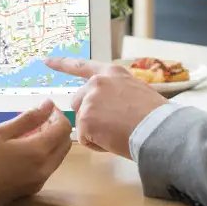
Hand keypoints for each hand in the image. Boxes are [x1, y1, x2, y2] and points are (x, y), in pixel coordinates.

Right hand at [0, 101, 71, 205]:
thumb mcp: (1, 132)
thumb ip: (28, 118)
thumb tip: (48, 105)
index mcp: (39, 152)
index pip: (64, 128)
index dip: (57, 114)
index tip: (44, 108)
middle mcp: (45, 168)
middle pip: (65, 143)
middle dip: (56, 127)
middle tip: (37, 119)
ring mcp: (40, 181)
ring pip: (58, 156)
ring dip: (51, 141)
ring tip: (28, 132)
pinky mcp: (32, 189)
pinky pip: (48, 167)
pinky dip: (44, 154)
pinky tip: (23, 149)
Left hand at [46, 57, 165, 158]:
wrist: (160, 128)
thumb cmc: (156, 115)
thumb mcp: (136, 90)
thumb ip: (116, 92)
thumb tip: (108, 106)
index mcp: (111, 73)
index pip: (82, 66)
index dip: (62, 64)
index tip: (46, 61)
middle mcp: (97, 82)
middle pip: (79, 102)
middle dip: (89, 116)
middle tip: (113, 126)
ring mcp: (90, 100)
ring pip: (82, 122)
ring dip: (95, 131)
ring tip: (119, 132)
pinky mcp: (86, 119)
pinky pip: (86, 138)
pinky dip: (98, 144)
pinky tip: (115, 140)